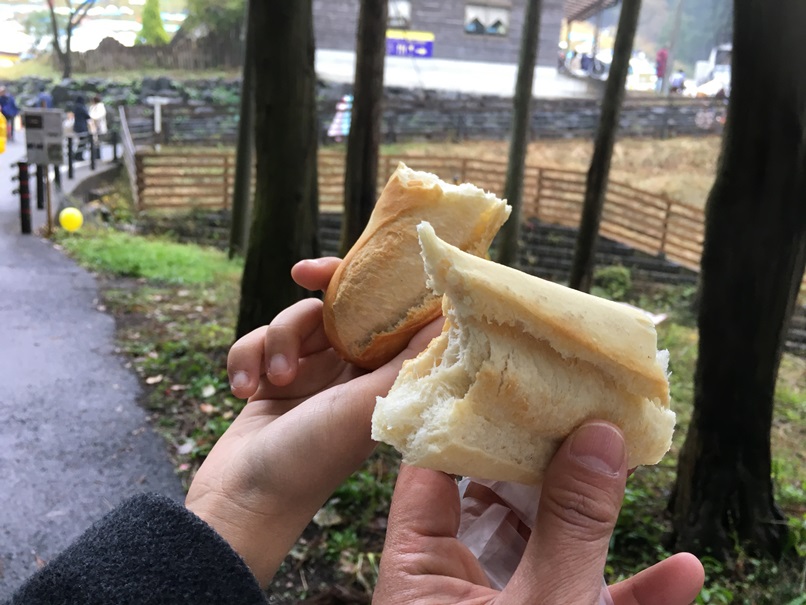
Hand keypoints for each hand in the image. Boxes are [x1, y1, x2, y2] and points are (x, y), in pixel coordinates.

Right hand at [186, 257, 440, 585]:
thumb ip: (407, 358)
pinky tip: (244, 389)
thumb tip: (450, 315)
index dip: (376, 285)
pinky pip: (257, 342)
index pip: (388, 315)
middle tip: (303, 273)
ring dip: (277, 340)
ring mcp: (308, 374)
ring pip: (293, 320)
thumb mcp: (368, 403)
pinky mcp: (269, 378)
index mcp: (380, 375)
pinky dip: (247, 358)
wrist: (244, 498)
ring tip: (275, 381)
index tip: (358, 267)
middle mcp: (348, 371)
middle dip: (319, 289)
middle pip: (338, 305)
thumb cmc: (312, 457)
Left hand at [374, 422, 703, 603]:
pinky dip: (626, 593)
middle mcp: (453, 586)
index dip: (467, 419)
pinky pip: (581, 603)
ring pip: (547, 550)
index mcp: (419, 570)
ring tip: (634, 473)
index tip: (505, 376)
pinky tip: (679, 576)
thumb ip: (570, 524)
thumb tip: (595, 435)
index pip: (432, 470)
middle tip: (586, 414)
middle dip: (548, 464)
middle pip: (498, 502)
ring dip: (598, 523)